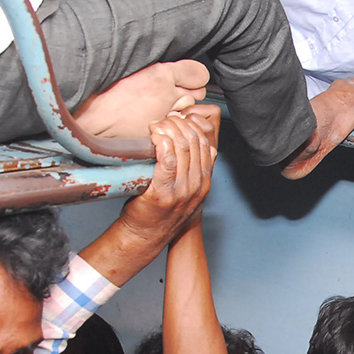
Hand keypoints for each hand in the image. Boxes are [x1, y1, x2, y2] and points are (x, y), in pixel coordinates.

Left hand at [119, 106, 220, 244]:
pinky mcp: (163, 192)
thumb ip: (194, 169)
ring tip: (156, 125)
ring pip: (182, 147)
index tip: (177, 118)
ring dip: (168, 130)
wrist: (147, 235)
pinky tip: (154, 136)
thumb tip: (197, 143)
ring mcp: (182, 190)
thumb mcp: (188, 190)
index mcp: (205, 181)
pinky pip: (167, 160)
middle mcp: (197, 185)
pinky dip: (162, 144)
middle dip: (178, 123)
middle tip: (163, 119)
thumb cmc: (162, 211)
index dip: (192, 125)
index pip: (206, 143)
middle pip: (194, 142)